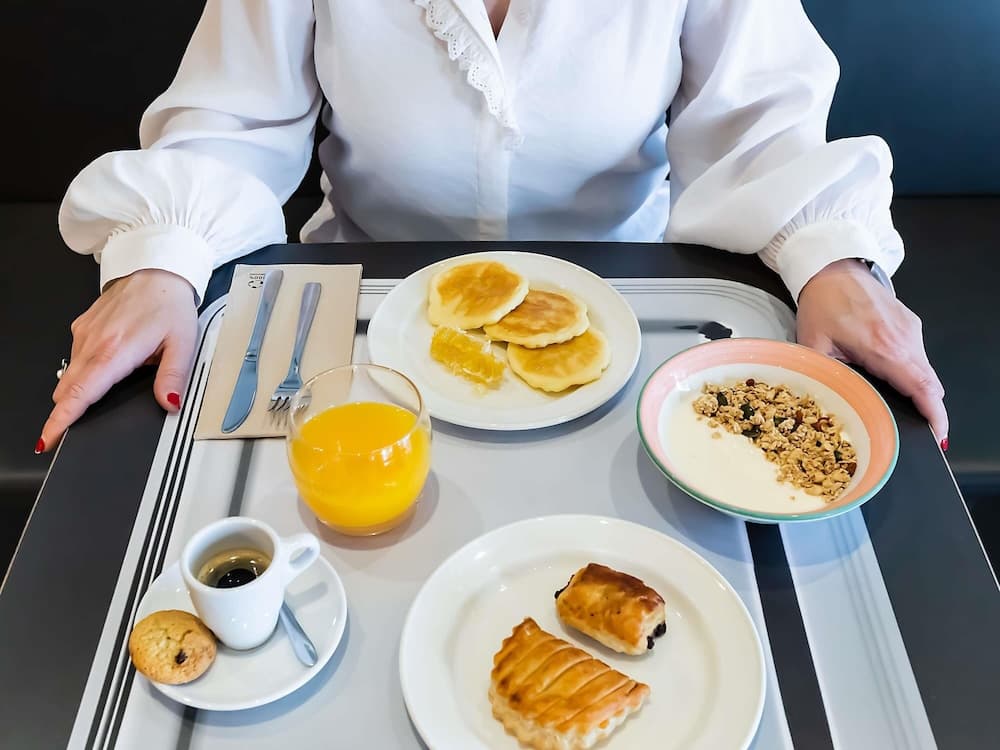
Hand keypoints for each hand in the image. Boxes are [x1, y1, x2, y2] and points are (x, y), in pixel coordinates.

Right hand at [38, 269, 197, 452]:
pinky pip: (76, 358)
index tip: (49, 439)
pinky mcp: (82, 327)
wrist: (156, 270)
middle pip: (67, 390)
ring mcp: (84, 334)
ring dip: (80, 390)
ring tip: (105, 393)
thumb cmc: (169, 303)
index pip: (80, 395)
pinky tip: (107, 368)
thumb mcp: (183, 343)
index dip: (61, 420)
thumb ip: (173, 377)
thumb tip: (170, 403)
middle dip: (67, 413)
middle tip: (73, 431)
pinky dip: (85, 371)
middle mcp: (93, 342)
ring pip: (70, 375)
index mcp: (115, 351)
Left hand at [796, 259, 947, 445]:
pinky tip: (895, 381)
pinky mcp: (911, 324)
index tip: (938, 434)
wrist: (834, 268)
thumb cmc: (823, 304)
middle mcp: (905, 338)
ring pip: (926, 371)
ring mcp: (911, 330)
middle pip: (929, 383)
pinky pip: (918, 356)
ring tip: (905, 409)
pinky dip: (913, 374)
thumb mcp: (814, 345)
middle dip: (929, 410)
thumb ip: (826, 375)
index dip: (932, 413)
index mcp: (883, 346)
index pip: (920, 386)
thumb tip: (831, 401)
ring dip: (919, 391)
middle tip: (921, 431)